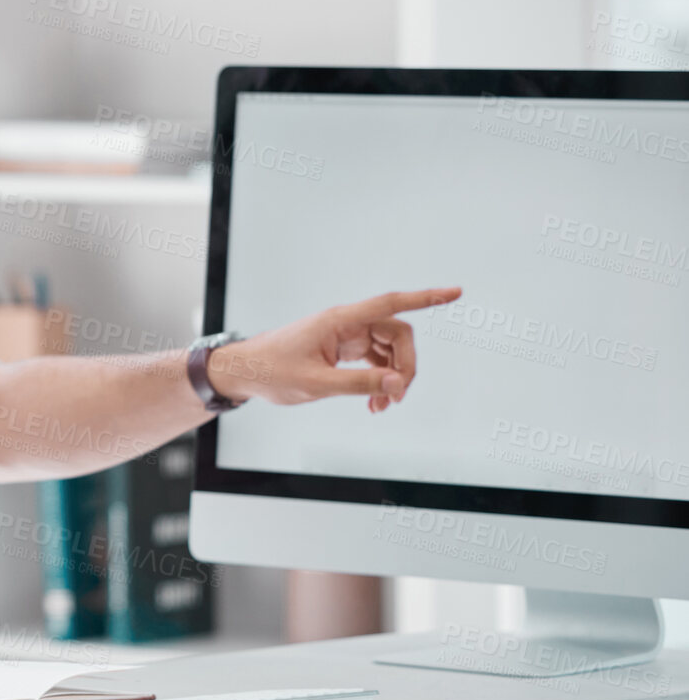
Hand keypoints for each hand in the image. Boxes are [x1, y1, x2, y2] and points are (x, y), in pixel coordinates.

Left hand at [207, 287, 460, 413]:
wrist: (244, 373)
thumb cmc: (272, 372)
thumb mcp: (316, 383)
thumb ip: (359, 383)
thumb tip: (398, 383)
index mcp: (340, 321)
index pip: (391, 303)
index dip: (426, 298)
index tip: (456, 293)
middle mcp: (346, 323)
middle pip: (397, 335)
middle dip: (406, 366)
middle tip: (398, 397)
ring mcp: (345, 336)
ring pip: (388, 350)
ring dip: (393, 377)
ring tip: (383, 406)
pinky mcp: (342, 350)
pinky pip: (374, 361)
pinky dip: (379, 380)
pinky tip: (375, 403)